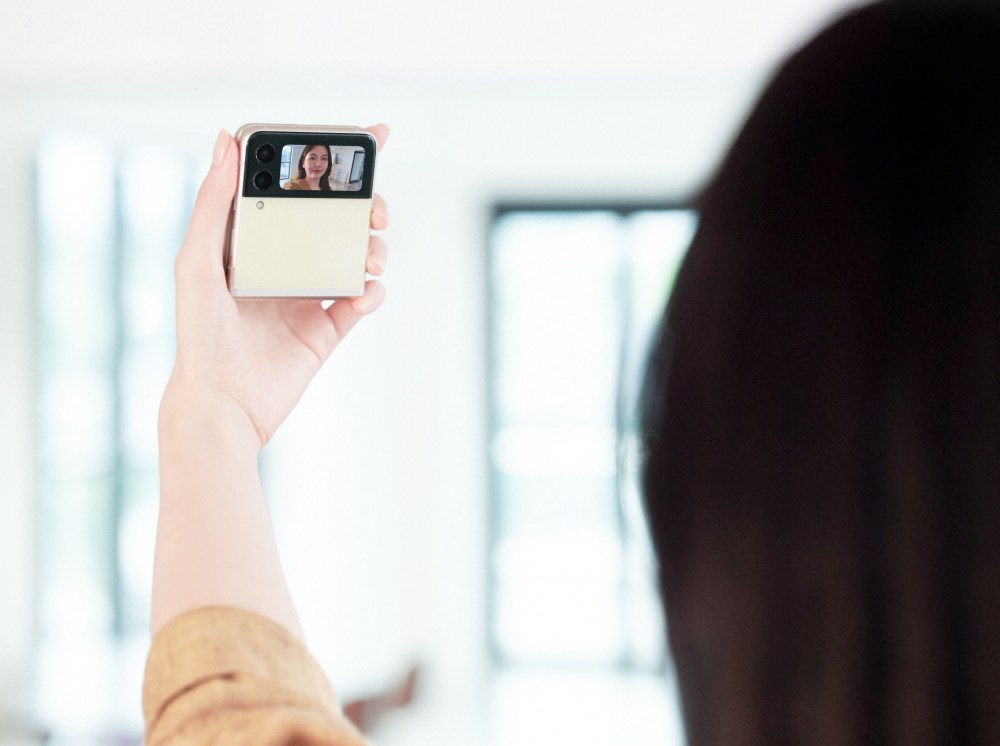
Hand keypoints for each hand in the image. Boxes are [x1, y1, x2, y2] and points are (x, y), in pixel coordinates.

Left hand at [163, 125, 389, 448]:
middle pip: (336, 218)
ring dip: (373, 247)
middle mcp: (282, 261)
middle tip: (374, 208)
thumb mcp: (196, 263)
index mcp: (252, 240)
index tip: (366, 137)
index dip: (329, 160)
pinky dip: (372, 292)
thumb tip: (226, 141)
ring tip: (372, 256)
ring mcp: (307, 295)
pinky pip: (361, 300)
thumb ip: (213, 204)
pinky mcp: (327, 329)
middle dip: (365, 204)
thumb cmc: (199, 337)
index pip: (294, 187)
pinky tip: (363, 294)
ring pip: (355, 255)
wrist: (224, 407)